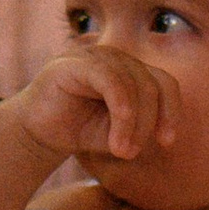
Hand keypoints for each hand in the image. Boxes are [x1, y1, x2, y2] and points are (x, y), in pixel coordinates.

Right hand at [3, 41, 176, 169]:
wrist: (36, 133)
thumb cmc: (80, 130)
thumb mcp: (118, 131)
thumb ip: (141, 125)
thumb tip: (163, 133)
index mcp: (130, 70)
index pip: (164, 82)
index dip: (171, 111)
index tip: (166, 142)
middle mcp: (115, 58)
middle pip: (152, 85)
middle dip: (148, 123)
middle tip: (130, 154)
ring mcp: (95, 55)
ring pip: (133, 84)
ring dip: (133, 125)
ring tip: (120, 152)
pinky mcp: (75, 62)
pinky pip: (111, 81)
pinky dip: (122, 112)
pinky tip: (114, 141)